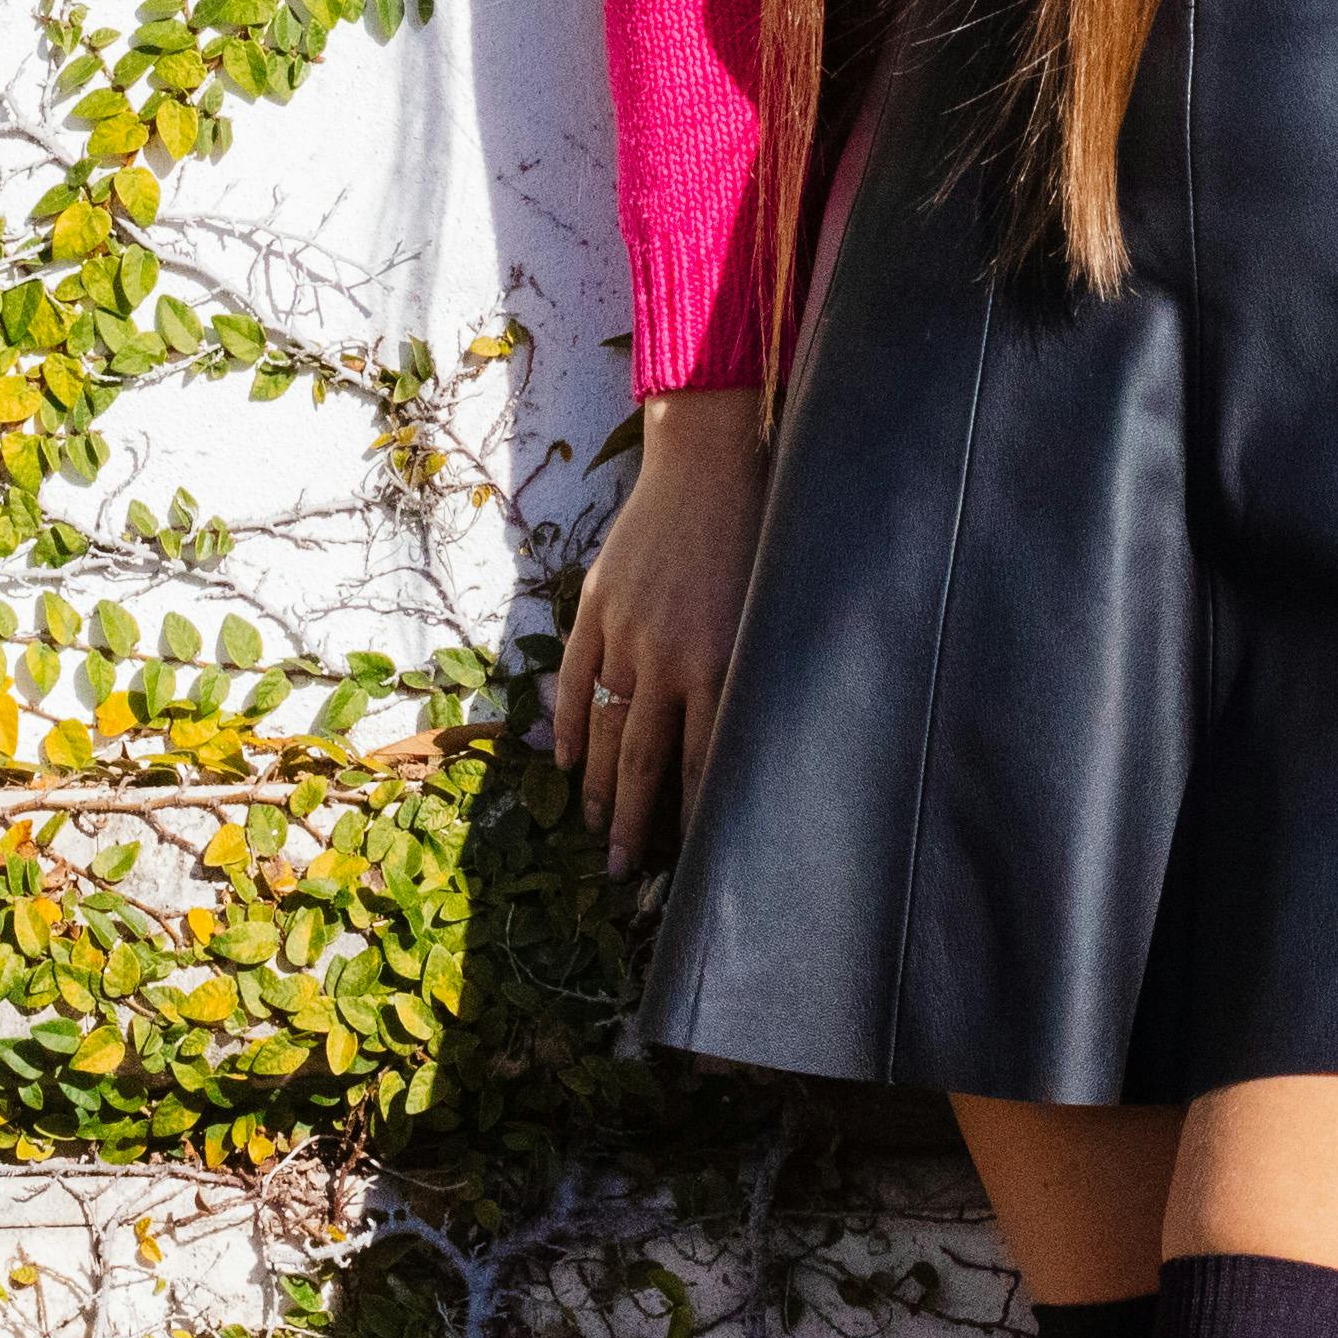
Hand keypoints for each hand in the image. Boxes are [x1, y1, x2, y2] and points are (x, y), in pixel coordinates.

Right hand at [554, 383, 772, 877]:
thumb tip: (745, 744)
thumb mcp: (769, 611)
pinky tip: (570, 762)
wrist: (706, 464)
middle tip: (622, 874)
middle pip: (644, 762)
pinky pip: (575, 681)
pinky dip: (569, 725)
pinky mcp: (596, 609)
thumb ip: (749, 675)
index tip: (687, 862)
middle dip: (633, 825)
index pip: (702, 764)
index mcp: (720, 664)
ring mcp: (625, 635)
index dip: (692, 819)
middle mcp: (669, 659)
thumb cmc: (756, 536)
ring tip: (597, 832)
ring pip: (605, 730)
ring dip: (600, 788)